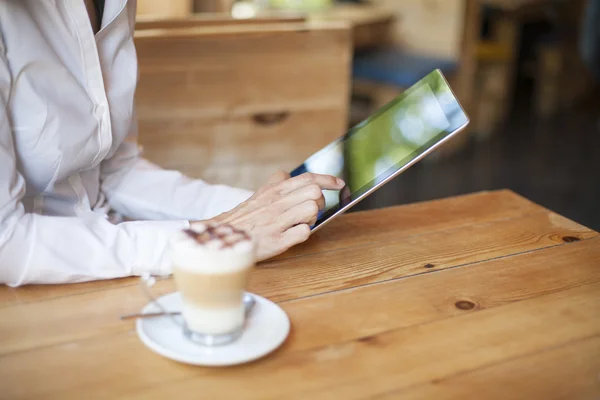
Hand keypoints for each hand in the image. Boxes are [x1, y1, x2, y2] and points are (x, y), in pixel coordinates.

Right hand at [200, 171, 344, 260]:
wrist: (223, 238)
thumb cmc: (245, 218)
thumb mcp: (258, 195)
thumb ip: (274, 183)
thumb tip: (287, 174)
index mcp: (274, 190)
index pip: (307, 178)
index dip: (328, 179)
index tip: (340, 183)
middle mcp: (276, 203)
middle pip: (314, 193)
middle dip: (320, 202)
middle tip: (313, 210)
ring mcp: (277, 221)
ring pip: (312, 210)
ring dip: (312, 218)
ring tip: (301, 223)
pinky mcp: (277, 240)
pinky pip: (304, 233)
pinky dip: (304, 234)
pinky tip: (294, 234)